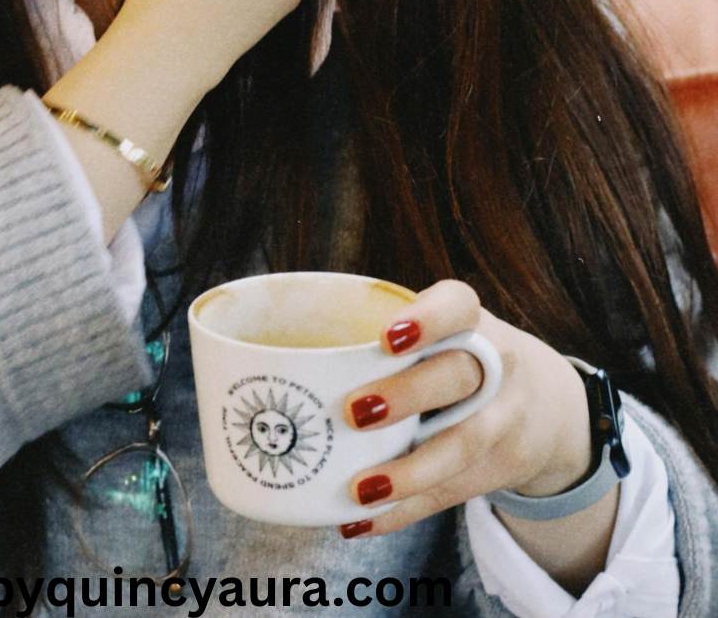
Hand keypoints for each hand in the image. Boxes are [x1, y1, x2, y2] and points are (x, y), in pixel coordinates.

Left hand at [336, 280, 593, 537]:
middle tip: (354, 411)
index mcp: (470, 319)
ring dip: (409, 471)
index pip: (458, 306)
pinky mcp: (503, 466)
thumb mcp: (441, 329)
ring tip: (360, 489)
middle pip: (458, 376)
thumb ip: (385, 338)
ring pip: (463, 444)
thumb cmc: (457, 354)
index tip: (386, 337)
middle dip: (408, 395)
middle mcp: (497, 363)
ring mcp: (506, 417)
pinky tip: (364, 520)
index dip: (426, 320)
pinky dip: (406, 510)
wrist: (544, 401)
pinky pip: (454, 491)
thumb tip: (282, 363)